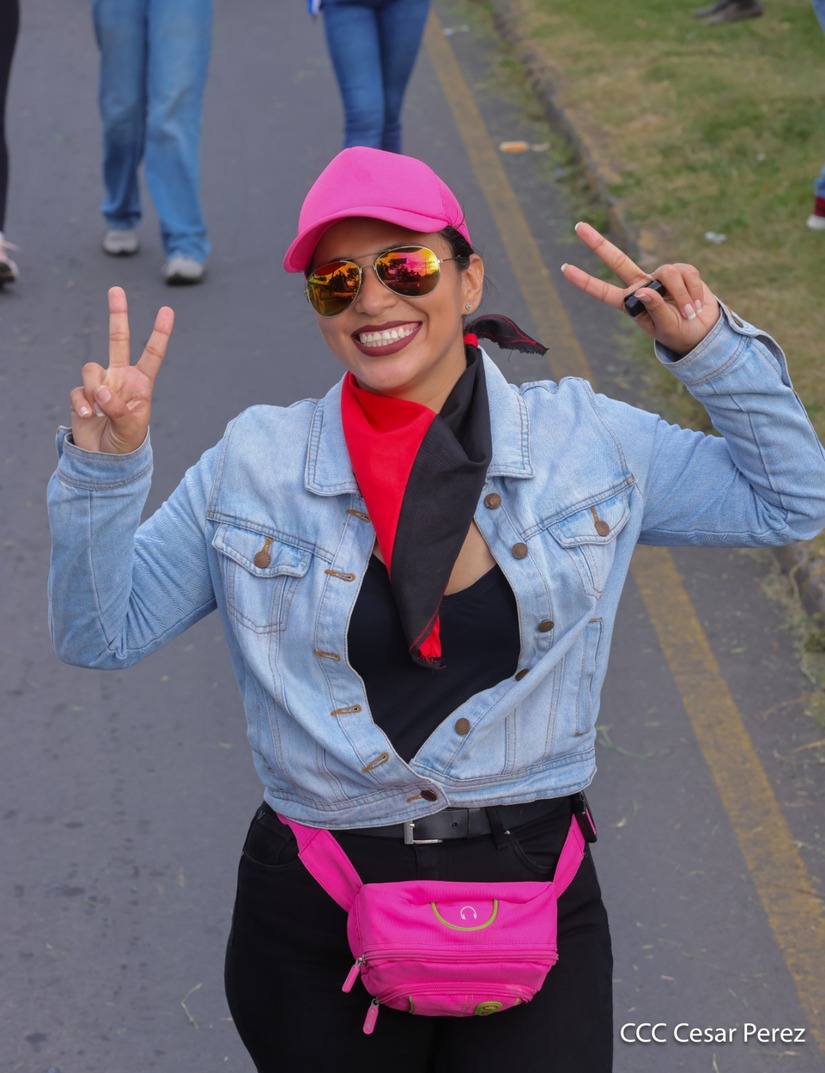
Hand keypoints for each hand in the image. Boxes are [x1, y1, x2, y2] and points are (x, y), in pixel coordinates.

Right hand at [70, 287, 173, 453]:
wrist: (106, 459)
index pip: (152, 354)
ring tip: (98, 410)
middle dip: (118, 314)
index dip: (159, 333)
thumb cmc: (127, 442)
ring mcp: (100, 384)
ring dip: (92, 389)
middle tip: (116, 289)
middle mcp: (120, 377)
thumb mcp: (130, 427)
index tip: (167, 311)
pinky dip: (81, 404)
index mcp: (141, 383)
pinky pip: (77, 391)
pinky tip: (88, 417)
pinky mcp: (81, 394)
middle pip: (118, 340)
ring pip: (90, 369)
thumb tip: (100, 389)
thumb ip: (117, 407)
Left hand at [561, 222, 719, 356]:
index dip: (585, 281)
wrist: (703, 331)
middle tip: (578, 226)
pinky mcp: (682, 271)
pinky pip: (687, 273)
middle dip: (598, 244)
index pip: (603, 292)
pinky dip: (694, 291)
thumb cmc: (680, 332)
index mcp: (631, 304)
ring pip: (668, 272)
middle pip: (618, 261)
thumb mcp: (666, 327)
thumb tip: (643, 290)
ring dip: (682, 295)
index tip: (564, 269)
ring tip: (689, 313)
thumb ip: (655, 309)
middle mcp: (642, 286)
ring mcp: (661, 277)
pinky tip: (696, 305)